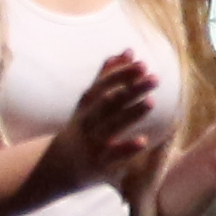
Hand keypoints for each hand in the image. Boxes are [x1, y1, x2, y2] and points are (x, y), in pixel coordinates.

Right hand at [21, 58, 164, 201]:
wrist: (60, 165)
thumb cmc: (82, 127)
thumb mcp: (89, 101)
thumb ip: (108, 75)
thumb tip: (129, 51)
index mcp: (87, 105)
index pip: (103, 85)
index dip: (122, 74)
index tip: (142, 65)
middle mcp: (88, 121)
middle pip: (110, 103)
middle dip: (132, 90)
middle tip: (155, 79)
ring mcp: (94, 142)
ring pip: (112, 126)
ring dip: (131, 114)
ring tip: (151, 102)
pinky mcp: (100, 163)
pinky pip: (114, 156)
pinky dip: (127, 148)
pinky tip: (143, 141)